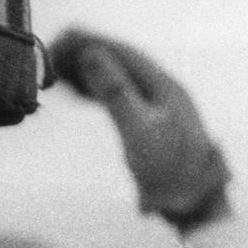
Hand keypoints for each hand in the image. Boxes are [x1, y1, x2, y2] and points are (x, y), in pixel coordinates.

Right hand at [48, 29, 230, 228]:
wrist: (197, 205)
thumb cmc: (171, 170)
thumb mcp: (139, 130)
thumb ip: (115, 91)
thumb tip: (90, 53)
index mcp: (161, 82)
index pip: (119, 49)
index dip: (87, 41)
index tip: (59, 42)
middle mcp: (160, 87)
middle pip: (117, 60)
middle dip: (83, 53)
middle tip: (50, 59)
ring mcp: (157, 104)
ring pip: (117, 77)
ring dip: (88, 71)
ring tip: (57, 73)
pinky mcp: (151, 122)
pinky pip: (119, 95)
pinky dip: (96, 90)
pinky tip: (80, 94)